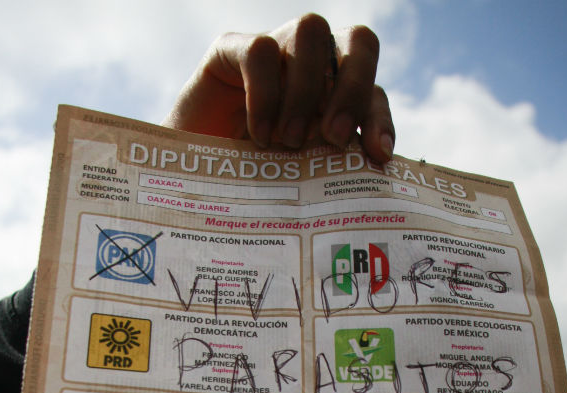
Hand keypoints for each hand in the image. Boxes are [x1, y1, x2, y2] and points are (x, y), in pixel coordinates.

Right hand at [163, 13, 394, 162]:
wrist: (187, 182)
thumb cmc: (246, 187)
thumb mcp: (296, 183)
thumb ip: (329, 171)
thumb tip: (370, 180)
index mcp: (333, 96)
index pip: (373, 91)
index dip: (379, 120)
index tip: (377, 157)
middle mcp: (310, 65)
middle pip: (358, 42)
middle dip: (354, 88)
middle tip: (334, 138)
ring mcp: (273, 52)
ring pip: (311, 32)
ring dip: (307, 89)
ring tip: (289, 141)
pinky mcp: (230, 51)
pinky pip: (260, 51)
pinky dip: (265, 95)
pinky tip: (259, 136)